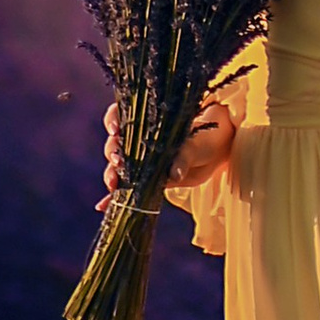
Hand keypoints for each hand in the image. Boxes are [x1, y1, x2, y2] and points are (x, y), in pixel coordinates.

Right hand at [100, 95, 237, 207]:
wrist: (216, 154)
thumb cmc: (209, 138)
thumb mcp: (200, 144)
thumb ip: (186, 155)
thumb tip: (175, 174)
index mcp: (148, 119)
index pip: (121, 113)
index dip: (113, 118)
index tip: (116, 129)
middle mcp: (139, 138)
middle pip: (115, 141)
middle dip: (112, 152)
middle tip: (117, 162)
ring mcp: (141, 159)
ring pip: (118, 164)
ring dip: (111, 174)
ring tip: (112, 185)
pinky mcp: (145, 178)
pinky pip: (125, 186)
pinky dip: (113, 197)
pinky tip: (103, 206)